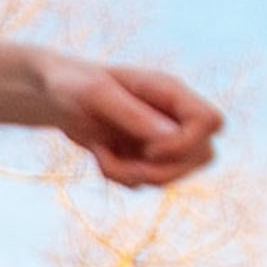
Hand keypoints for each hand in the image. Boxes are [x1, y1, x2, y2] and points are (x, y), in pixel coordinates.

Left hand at [44, 58, 223, 187]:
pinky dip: (121, 178)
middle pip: (204, 155)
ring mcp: (162, 137)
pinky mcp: (145, 156)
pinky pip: (146, 182)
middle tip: (128, 161)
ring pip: (176, 175)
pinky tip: (101, 155)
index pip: (211, 122)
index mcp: (170, 91)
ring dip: (136, 176)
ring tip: (103, 156)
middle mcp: (173, 115)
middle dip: (163, 170)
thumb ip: (132, 113)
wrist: (55, 96)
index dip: (187, 143)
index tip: (149, 148)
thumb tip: (168, 137)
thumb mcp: (95, 93)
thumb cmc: (73, 83)